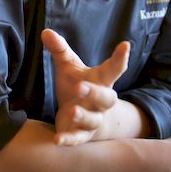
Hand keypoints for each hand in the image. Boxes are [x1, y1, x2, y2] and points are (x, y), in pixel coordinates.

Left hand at [42, 29, 129, 145]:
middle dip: (95, 92)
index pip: (113, 69)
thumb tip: (46, 31)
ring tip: (72, 110)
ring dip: (83, 116)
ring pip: (93, 120)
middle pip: (106, 98)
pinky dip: (68, 140)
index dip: (120, 58)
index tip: (125, 45)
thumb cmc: (76, 86)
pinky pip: (77, 139)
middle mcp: (100, 103)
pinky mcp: (81, 135)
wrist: (82, 118)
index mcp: (101, 81)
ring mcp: (93, 120)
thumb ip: (60, 50)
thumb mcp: (69, 67)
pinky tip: (57, 140)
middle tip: (81, 86)